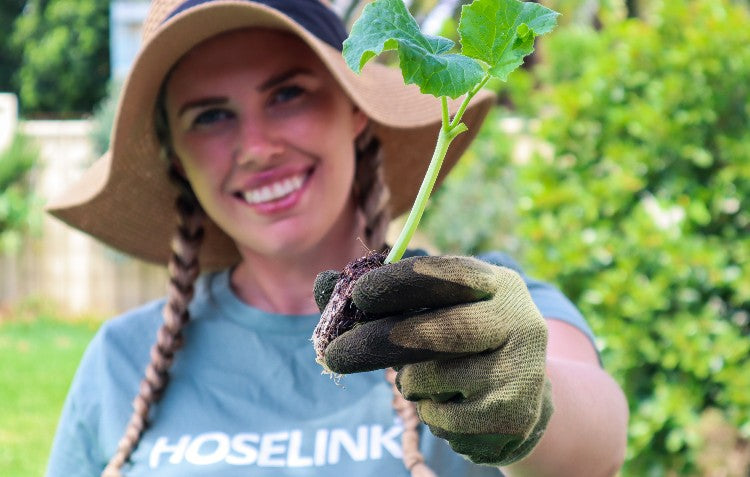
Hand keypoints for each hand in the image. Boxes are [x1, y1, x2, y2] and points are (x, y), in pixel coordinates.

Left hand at [314, 255, 552, 465]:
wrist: (518, 393)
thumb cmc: (460, 342)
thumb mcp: (432, 311)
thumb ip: (380, 298)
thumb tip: (324, 285)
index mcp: (496, 285)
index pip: (449, 275)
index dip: (402, 282)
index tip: (359, 294)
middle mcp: (517, 321)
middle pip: (442, 332)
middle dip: (379, 342)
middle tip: (333, 356)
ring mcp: (520, 370)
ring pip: (435, 379)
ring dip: (409, 382)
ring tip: (421, 379)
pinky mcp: (512, 414)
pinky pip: (443, 418)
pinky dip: (427, 412)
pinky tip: (445, 403)